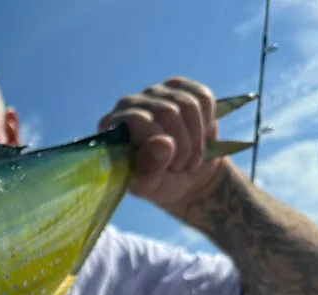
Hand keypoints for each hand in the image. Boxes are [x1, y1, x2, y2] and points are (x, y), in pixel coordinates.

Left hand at [98, 76, 223, 207]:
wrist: (184, 175)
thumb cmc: (158, 181)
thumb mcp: (149, 184)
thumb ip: (150, 168)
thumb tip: (162, 143)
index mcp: (111, 126)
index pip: (138, 119)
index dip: (161, 143)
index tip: (168, 166)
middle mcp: (128, 104)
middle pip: (166, 111)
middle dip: (182, 145)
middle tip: (180, 166)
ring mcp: (153, 92)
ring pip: (187, 104)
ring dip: (196, 138)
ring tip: (189, 157)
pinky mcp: (179, 87)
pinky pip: (203, 97)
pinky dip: (207, 123)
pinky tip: (198, 137)